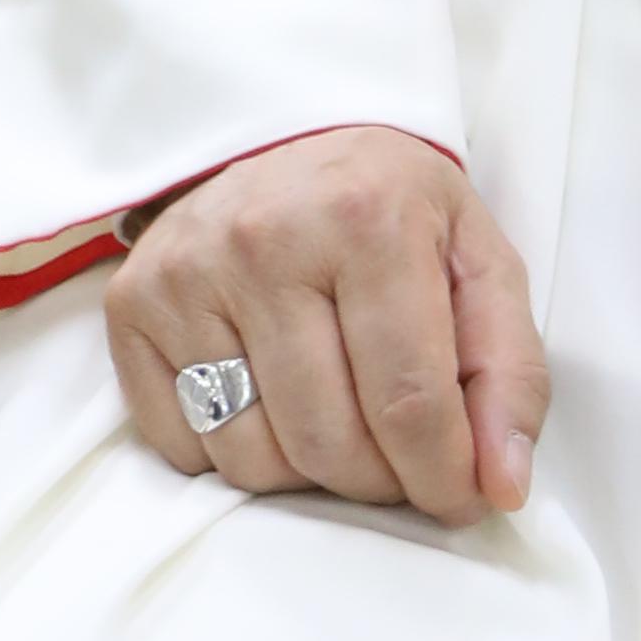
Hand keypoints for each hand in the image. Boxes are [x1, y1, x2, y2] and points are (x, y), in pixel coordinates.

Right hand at [108, 125, 544, 523]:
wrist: (287, 138)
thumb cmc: (393, 208)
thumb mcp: (477, 259)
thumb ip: (509, 371)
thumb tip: (503, 486)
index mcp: (369, 217)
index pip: (407, 401)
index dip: (441, 476)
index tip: (460, 502)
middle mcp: (267, 241)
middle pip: (328, 443)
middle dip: (379, 481)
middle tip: (401, 460)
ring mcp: (187, 275)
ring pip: (253, 461)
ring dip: (308, 475)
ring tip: (338, 420)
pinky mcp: (131, 307)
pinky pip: (185, 450)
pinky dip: (236, 455)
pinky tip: (269, 401)